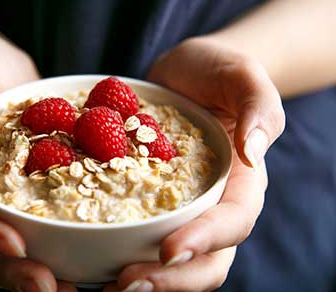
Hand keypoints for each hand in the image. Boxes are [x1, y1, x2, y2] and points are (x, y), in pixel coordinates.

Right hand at [0, 35, 73, 291]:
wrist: (7, 71)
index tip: (14, 245)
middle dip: (8, 271)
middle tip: (46, 287)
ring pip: (3, 253)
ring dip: (30, 277)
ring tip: (66, 291)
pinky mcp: (25, 201)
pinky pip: (35, 233)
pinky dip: (54, 255)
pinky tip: (80, 269)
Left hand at [105, 37, 285, 291]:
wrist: (182, 76)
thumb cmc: (216, 72)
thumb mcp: (241, 75)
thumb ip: (257, 106)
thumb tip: (253, 151)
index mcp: (241, 183)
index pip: (232, 222)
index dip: (204, 240)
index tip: (169, 249)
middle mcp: (211, 206)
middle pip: (204, 260)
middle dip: (169, 278)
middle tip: (127, 283)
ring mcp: (177, 210)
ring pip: (169, 260)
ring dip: (142, 278)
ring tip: (105, 285)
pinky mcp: (145, 204)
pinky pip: (136, 235)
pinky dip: (116, 252)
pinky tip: (86, 255)